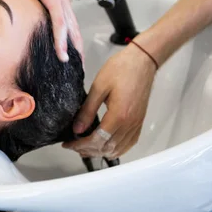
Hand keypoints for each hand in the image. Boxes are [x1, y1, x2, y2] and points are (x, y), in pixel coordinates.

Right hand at [3, 0, 83, 61]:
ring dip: (71, 49)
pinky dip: (61, 38)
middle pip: (73, 29)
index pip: (65, 24)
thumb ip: (22, 0)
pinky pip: (59, 21)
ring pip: (69, 29)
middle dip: (76, 50)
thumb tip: (16, 11)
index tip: (68, 58)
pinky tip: (62, 52)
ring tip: (72, 66)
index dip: (68, 41)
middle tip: (78, 69)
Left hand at [63, 43, 157, 157]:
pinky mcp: (139, 122)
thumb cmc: (122, 69)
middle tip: (73, 146)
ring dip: (101, 151)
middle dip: (88, 150)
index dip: (80, 145)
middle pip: (107, 148)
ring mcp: (136, 124)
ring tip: (86, 146)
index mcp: (119, 115)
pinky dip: (115, 149)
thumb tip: (77, 129)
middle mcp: (130, 123)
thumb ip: (87, 110)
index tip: (69, 144)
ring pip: (118, 149)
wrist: (142, 61)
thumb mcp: (99, 87)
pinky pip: (128, 143)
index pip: (97, 140)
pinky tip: (105, 145)